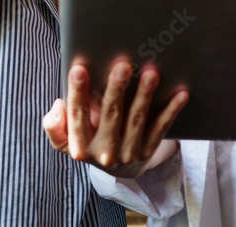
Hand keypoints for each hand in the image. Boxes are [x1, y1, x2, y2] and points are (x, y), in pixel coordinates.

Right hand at [42, 61, 187, 177]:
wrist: (115, 169)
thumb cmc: (87, 139)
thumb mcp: (64, 139)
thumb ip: (55, 125)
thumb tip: (58, 107)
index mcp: (80, 146)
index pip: (77, 115)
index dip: (77, 91)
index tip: (79, 68)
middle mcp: (104, 152)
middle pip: (110, 115)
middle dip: (116, 89)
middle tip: (123, 66)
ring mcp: (128, 153)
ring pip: (136, 120)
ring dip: (145, 95)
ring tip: (151, 73)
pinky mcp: (148, 151)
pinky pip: (160, 129)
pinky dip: (171, 111)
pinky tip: (180, 94)